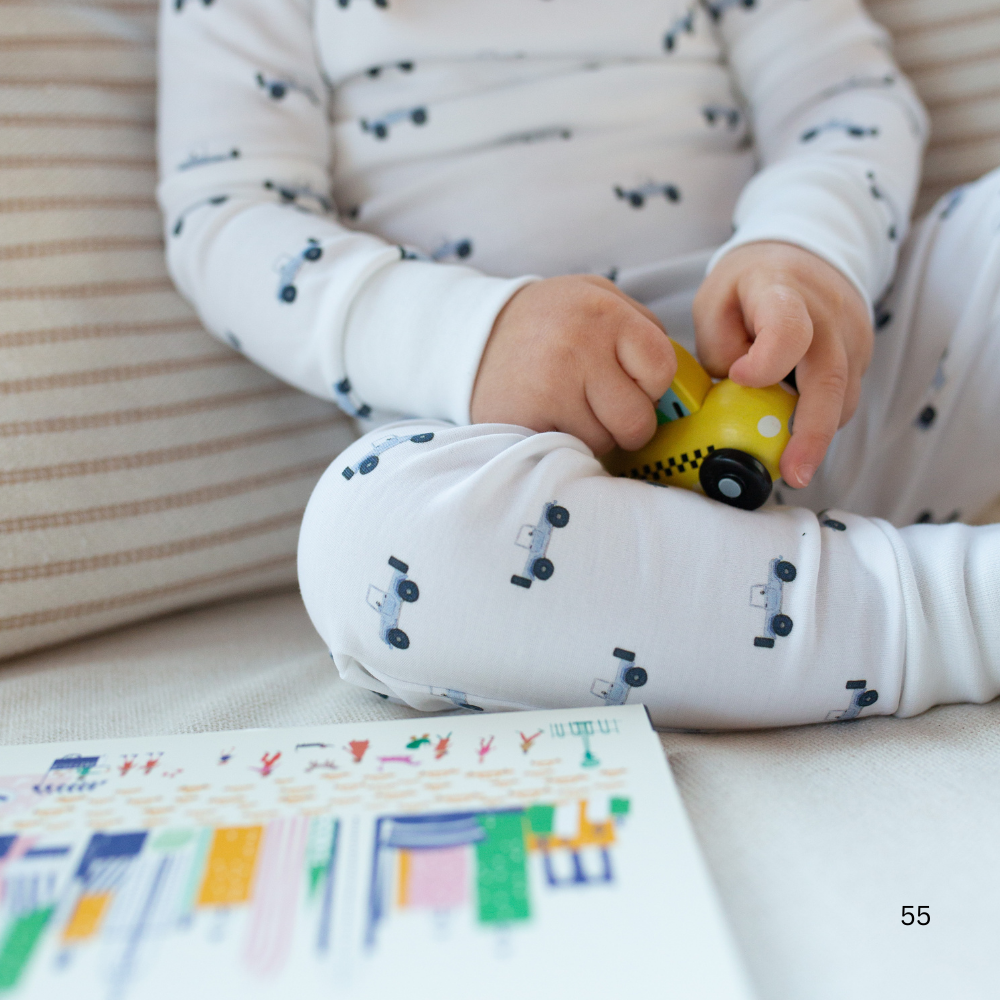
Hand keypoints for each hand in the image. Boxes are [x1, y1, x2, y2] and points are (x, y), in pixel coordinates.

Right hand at [470, 275, 676, 455]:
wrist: (472, 336)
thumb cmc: (549, 321)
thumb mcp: (597, 298)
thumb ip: (642, 326)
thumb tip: (679, 376)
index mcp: (604, 313)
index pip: (661, 368)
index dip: (652, 384)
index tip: (632, 380)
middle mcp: (578, 348)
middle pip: (637, 419)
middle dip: (627, 421)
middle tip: (602, 405)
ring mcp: (550, 387)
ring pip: (605, 442)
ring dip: (595, 435)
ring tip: (571, 408)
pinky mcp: (526, 420)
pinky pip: (571, 452)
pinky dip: (566, 444)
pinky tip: (551, 419)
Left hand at [693, 241, 872, 488]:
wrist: (802, 257)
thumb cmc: (749, 285)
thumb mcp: (715, 301)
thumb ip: (719, 347)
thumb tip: (736, 393)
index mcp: (782, 293)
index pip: (789, 329)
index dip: (766, 362)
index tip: (738, 378)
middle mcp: (828, 316)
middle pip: (830, 378)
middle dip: (812, 433)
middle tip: (794, 474)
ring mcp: (852, 338)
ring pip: (843, 398)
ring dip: (816, 435)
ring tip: (791, 464)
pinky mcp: (861, 358)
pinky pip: (844, 399)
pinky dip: (821, 421)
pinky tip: (798, 435)